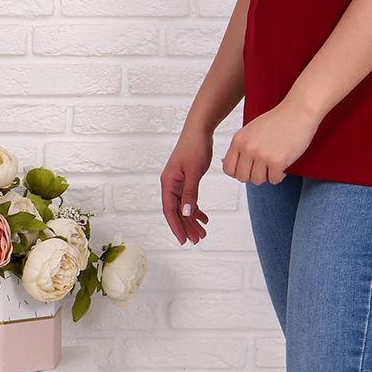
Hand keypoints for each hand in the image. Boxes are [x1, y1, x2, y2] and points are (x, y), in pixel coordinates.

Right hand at [161, 130, 212, 244]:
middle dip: (187, 227)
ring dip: (192, 220)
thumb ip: (190, 193)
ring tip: (202, 233)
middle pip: (177, 212)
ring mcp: (178, 182)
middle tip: (198, 240)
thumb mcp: (194, 172)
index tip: (183, 241)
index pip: (170, 211)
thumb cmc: (195, 147)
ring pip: (184, 207)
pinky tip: (204, 217)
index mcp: (168, 183)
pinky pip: (189, 200)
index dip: (176, 227)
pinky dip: (196, 209)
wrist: (199, 130)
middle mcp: (170, 184)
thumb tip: (186, 213)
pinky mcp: (186, 180)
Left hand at [221, 98, 318, 185]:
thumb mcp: (251, 130)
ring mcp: (261, 155)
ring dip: (267, 175)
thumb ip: (240, 146)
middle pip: (242, 177)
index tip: (248, 169)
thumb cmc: (279, 119)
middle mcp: (247, 148)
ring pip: (257, 180)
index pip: (228, 168)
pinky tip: (283, 164)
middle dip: (253, 175)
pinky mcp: (276, 162)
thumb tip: (225, 163)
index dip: (238, 172)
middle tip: (264, 167)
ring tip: (274, 164)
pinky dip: (280, 175)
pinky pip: (274, 180)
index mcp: (239, 140)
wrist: (299, 111)